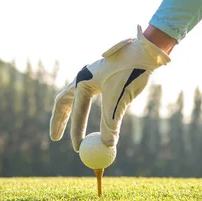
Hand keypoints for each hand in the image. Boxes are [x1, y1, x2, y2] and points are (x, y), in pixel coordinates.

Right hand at [49, 25, 171, 151]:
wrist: (146, 51)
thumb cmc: (132, 73)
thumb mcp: (120, 100)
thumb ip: (111, 123)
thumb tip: (107, 147)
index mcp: (83, 80)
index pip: (77, 112)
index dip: (76, 132)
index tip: (78, 149)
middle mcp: (84, 76)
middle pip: (64, 101)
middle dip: (59, 120)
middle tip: (55, 138)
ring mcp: (92, 76)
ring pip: (74, 98)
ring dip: (69, 113)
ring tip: (63, 127)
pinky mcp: (103, 77)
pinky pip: (87, 96)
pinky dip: (82, 108)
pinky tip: (85, 113)